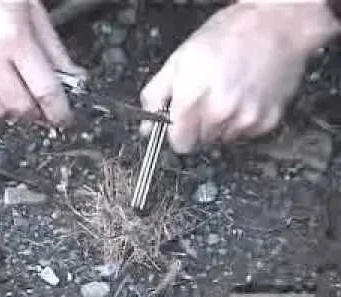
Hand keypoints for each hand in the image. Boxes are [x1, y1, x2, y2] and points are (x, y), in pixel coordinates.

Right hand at [0, 0, 85, 127]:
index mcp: (12, 37)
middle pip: (19, 108)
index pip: (45, 91)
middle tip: (39, 102)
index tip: (64, 117)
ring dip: (10, 107)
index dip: (59, 111)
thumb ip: (53, 49)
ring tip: (13, 88)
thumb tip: (73, 77)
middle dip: (35, 110)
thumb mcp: (31, 10)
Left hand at [139, 3, 340, 153]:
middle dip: (198, 127)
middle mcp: (220, 113)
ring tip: (227, 95)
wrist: (276, 25)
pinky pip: (245, 135)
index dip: (178, 133)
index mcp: (193, 98)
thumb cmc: (227, 36)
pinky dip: (241, 122)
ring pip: (221, 140)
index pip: (179, 144)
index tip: (181, 123)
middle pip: (200, 142)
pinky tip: (244, 98)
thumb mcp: (179, 60)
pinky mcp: (266, 122)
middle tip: (206, 99)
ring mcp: (245, 119)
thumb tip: (147, 129)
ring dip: (220, 125)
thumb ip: (156, 96)